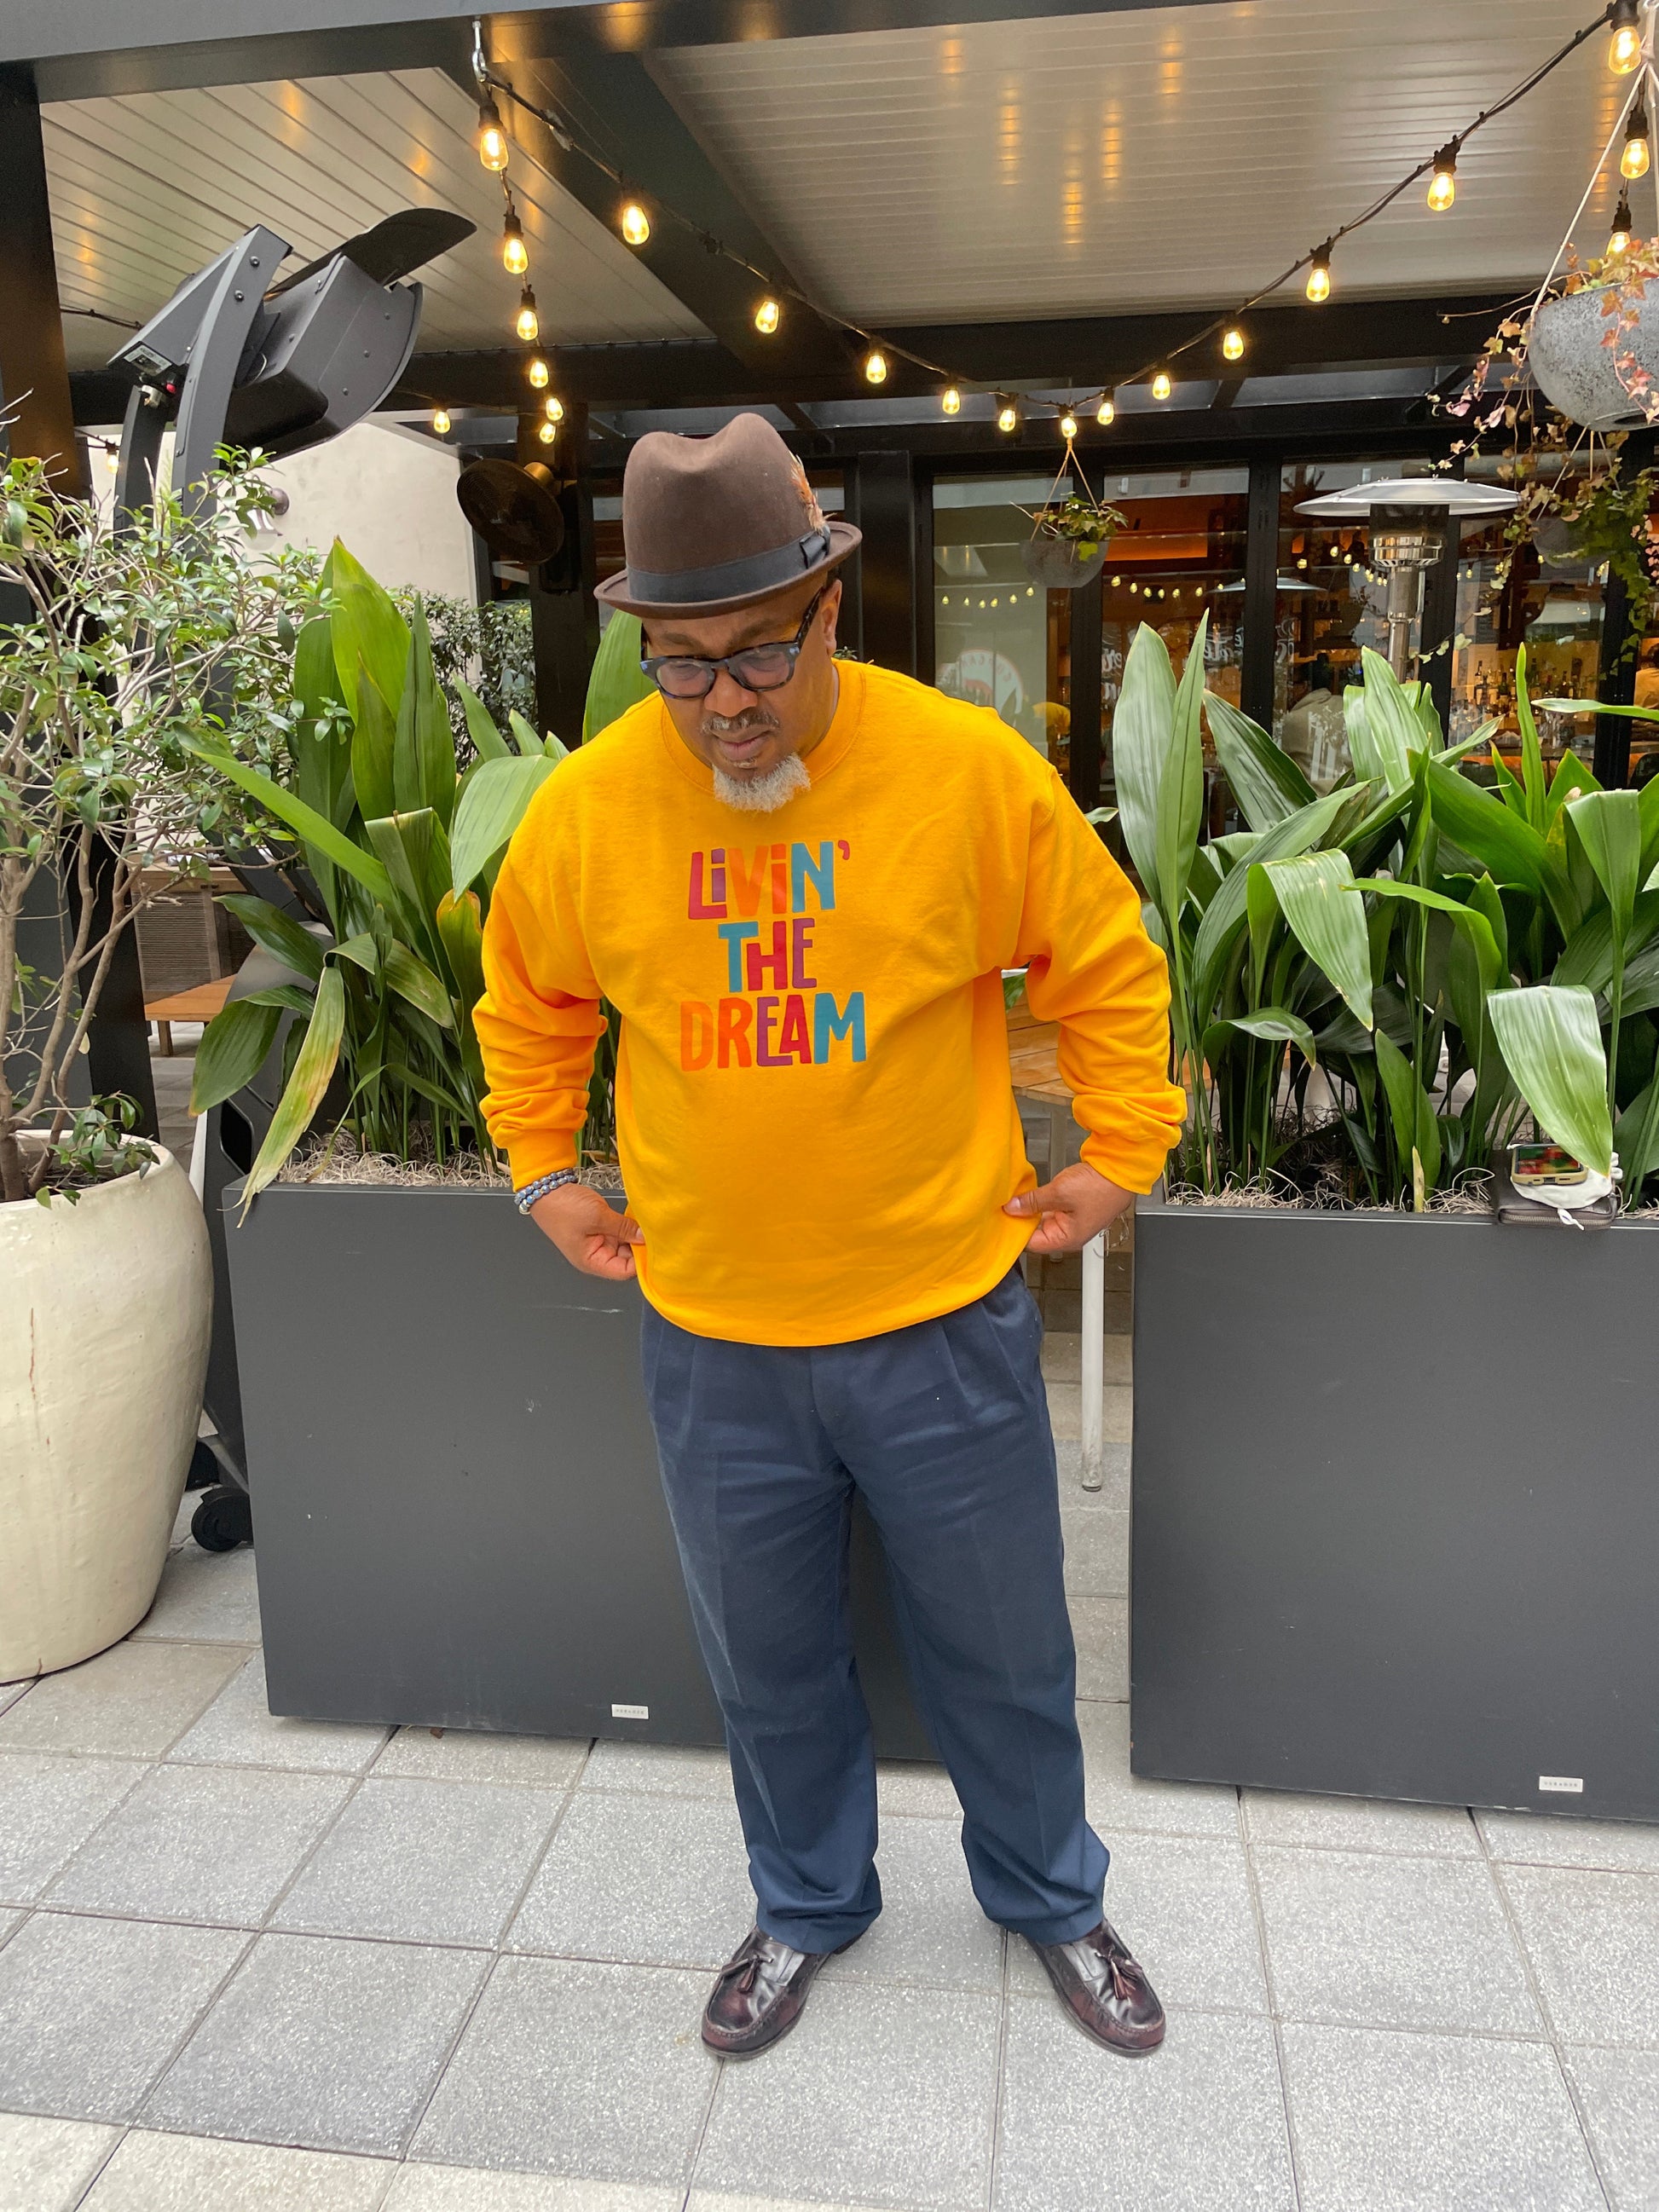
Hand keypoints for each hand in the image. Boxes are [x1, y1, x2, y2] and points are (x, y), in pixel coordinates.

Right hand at [529, 1182, 643, 1279]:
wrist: (545, 1188)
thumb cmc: (562, 1207)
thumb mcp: (598, 1217)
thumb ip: (624, 1228)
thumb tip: (645, 1237)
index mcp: (591, 1261)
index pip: (624, 1271)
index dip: (641, 1262)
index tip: (655, 1246)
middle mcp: (596, 1256)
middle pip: (627, 1259)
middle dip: (639, 1247)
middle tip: (653, 1232)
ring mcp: (598, 1242)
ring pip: (625, 1244)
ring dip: (634, 1235)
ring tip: (645, 1224)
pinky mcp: (599, 1229)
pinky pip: (619, 1232)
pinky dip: (628, 1226)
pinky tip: (636, 1218)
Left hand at [1003, 1162, 1133, 1254]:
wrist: (1122, 1168)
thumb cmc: (1100, 1187)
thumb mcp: (1058, 1193)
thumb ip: (1032, 1202)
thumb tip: (1011, 1208)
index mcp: (1067, 1239)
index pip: (1031, 1244)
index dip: (1014, 1231)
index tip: (1000, 1219)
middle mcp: (1070, 1233)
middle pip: (1036, 1231)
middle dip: (1021, 1217)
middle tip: (1005, 1204)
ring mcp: (1072, 1219)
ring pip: (1043, 1217)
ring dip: (1031, 1207)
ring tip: (1017, 1196)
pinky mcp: (1074, 1205)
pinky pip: (1052, 1206)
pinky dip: (1042, 1199)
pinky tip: (1032, 1190)